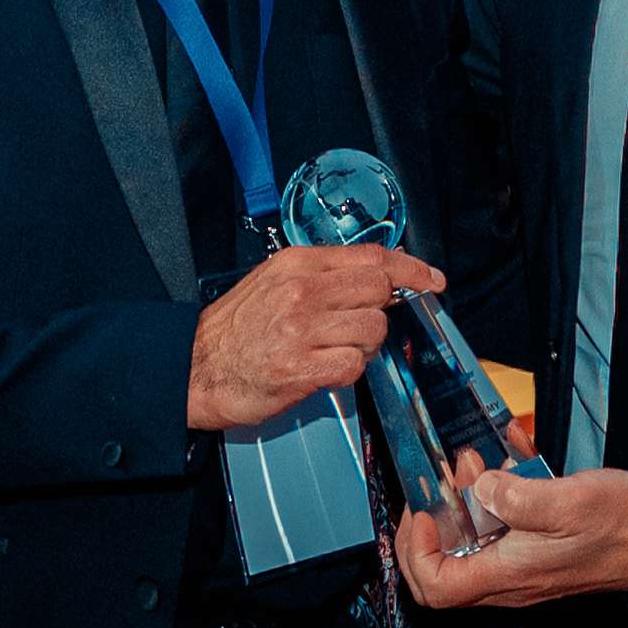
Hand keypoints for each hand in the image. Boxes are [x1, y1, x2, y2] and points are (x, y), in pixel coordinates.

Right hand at [187, 244, 442, 430]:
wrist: (194, 367)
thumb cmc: (237, 327)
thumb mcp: (276, 281)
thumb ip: (326, 275)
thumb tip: (381, 275)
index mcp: (298, 263)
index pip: (372, 257)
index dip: (410, 268)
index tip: (432, 280)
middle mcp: (302, 290)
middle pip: (379, 290)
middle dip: (382, 310)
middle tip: (361, 325)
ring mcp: (301, 330)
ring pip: (373, 330)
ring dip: (365, 345)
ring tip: (335, 350)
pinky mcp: (301, 368)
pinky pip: (354, 366)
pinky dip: (349, 370)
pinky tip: (326, 370)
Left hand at [396, 467, 627, 607]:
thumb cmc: (617, 522)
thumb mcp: (563, 500)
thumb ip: (513, 496)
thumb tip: (477, 488)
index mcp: (508, 575)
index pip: (435, 587)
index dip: (417, 550)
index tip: (426, 509)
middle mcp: (509, 580)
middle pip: (443, 571)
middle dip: (433, 523)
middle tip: (440, 483)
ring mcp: (522, 568)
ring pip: (469, 548)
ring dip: (462, 505)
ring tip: (473, 464)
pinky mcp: (536, 552)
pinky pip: (499, 533)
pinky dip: (492, 501)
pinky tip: (506, 465)